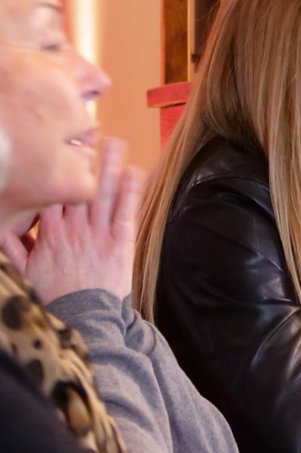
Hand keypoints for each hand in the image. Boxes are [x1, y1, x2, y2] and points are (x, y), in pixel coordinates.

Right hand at [1, 138, 142, 304]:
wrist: (85, 318)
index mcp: (49, 233)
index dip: (53, 171)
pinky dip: (131, 191)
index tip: (57, 149)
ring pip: (102, 193)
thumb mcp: (27, 272)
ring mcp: (98, 234)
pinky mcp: (121, 242)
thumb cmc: (57, 295)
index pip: (49, 194)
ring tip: (114, 142)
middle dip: (81, 161)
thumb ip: (13, 247)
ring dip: (108, 166)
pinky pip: (125, 211)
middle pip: (76, 187)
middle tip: (87, 133)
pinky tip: (135, 171)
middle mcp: (73, 229)